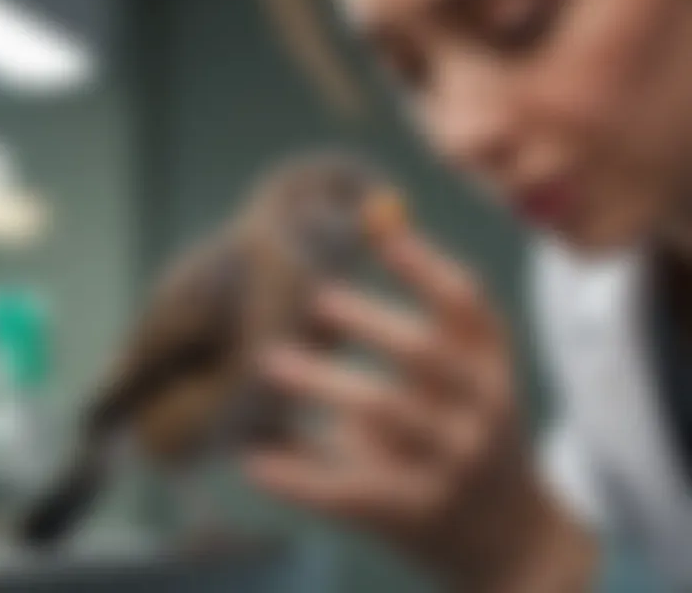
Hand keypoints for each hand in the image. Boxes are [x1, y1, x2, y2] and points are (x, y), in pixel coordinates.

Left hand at [246, 228, 594, 591]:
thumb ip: (433, 327)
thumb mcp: (467, 378)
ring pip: (383, 410)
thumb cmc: (467, 430)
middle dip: (369, 320)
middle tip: (318, 300)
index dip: (425, 264)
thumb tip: (378, 236)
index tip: (380, 229)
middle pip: (423, 352)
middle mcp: (484, 410)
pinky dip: (298, 474)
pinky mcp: (420, 514)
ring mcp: (455, 465)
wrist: (508, 533)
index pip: (468, 304)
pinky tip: (253, 458)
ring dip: (321, 381)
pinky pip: (351, 489)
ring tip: (270, 361)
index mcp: (492, 367)